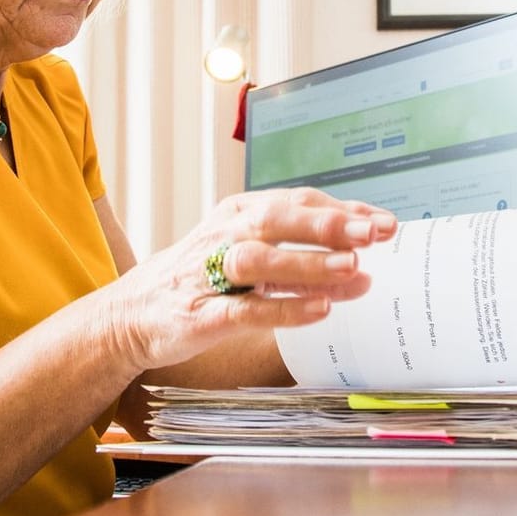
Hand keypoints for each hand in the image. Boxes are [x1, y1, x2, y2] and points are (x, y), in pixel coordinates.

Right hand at [102, 188, 396, 371]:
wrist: (131, 314)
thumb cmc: (199, 281)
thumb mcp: (250, 258)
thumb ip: (302, 259)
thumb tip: (361, 265)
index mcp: (238, 213)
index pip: (297, 201)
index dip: (343, 209)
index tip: (385, 222)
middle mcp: (224, 234)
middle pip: (278, 219)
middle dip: (328, 224)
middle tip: (374, 233)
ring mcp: (209, 274)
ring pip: (261, 260)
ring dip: (308, 262)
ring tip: (352, 268)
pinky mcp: (202, 314)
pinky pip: (246, 309)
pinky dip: (285, 308)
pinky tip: (320, 309)